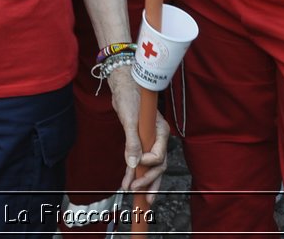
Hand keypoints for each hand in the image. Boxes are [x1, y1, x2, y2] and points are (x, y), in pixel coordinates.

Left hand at [107, 67, 168, 194]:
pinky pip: (139, 161)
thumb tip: (133, 164)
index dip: (147, 165)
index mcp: (161, 132)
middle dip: (149, 182)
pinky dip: (134, 172)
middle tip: (139, 194)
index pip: (158, 156)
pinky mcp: (140, 141)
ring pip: (151, 167)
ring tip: (138, 197)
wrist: (123, 85)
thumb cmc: (129, 97)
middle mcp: (158, 138)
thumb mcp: (129, 119)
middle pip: (158, 166)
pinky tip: (127, 183)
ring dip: (144, 182)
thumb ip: (132, 142)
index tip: (134, 165)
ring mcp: (150, 141)